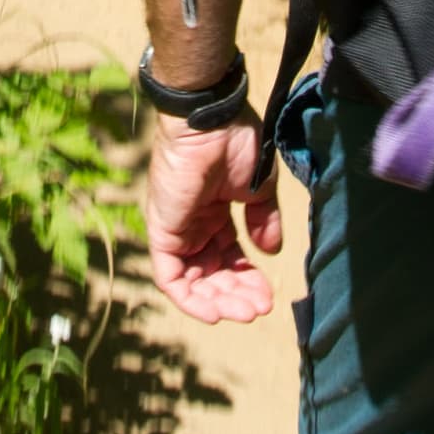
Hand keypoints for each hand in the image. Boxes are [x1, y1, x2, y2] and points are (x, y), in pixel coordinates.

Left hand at [143, 109, 283, 323]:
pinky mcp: (162, 233)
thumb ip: (264, 221)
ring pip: (193, 282)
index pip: (230, 258)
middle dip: (237, 295)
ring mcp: (176, 229)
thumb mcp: (258, 189)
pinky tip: (215, 312)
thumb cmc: (235, 143)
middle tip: (260, 308)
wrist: (210, 122)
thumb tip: (271, 253)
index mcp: (215, 212)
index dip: (249, 280)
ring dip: (218, 301)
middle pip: (213, 274)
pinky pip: (170, 278)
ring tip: (246, 311)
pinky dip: (189, 299)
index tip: (269, 296)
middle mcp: (194, 224)